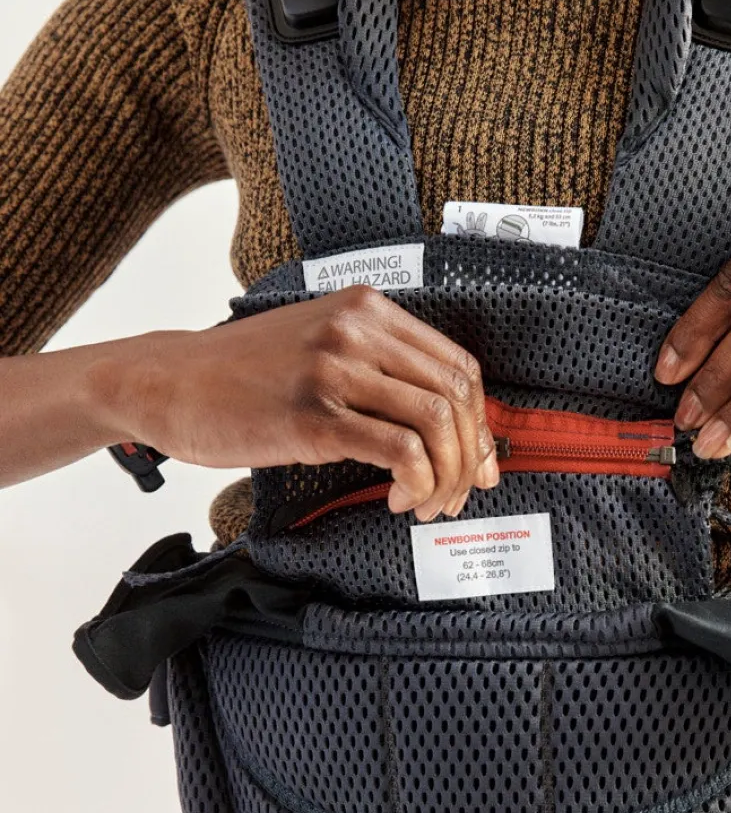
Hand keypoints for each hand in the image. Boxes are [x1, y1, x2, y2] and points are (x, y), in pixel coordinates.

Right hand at [105, 285, 498, 520]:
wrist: (167, 383)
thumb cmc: (246, 377)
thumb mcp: (323, 349)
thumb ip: (383, 374)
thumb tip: (452, 431)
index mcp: (368, 309)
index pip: (460, 366)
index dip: (481, 425)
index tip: (478, 465)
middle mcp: (357, 329)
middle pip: (457, 396)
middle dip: (470, 457)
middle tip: (457, 496)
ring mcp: (335, 369)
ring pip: (436, 423)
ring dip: (447, 477)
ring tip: (427, 504)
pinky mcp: (314, 415)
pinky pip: (400, 451)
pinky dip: (416, 483)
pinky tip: (398, 499)